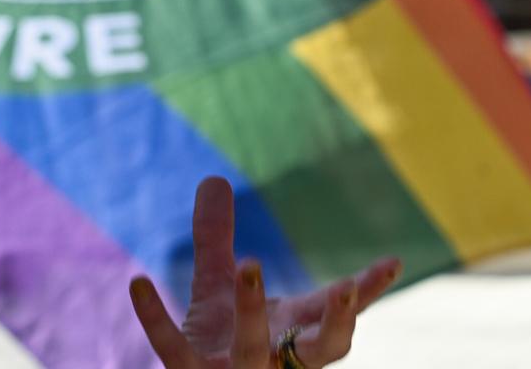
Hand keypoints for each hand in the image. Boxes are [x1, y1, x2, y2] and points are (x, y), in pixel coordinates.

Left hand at [128, 177, 400, 367]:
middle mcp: (274, 359)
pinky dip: (154, 317)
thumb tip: (214, 179)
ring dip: (254, 310)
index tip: (393, 262)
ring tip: (248, 264)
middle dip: (337, 321)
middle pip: (320, 348)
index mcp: (291, 335)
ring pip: (255, 349)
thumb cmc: (216, 344)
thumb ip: (215, 239)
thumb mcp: (218, 288)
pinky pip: (170, 350)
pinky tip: (137, 282)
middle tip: (348, 287)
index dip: (366, 292)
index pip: (338, 315)